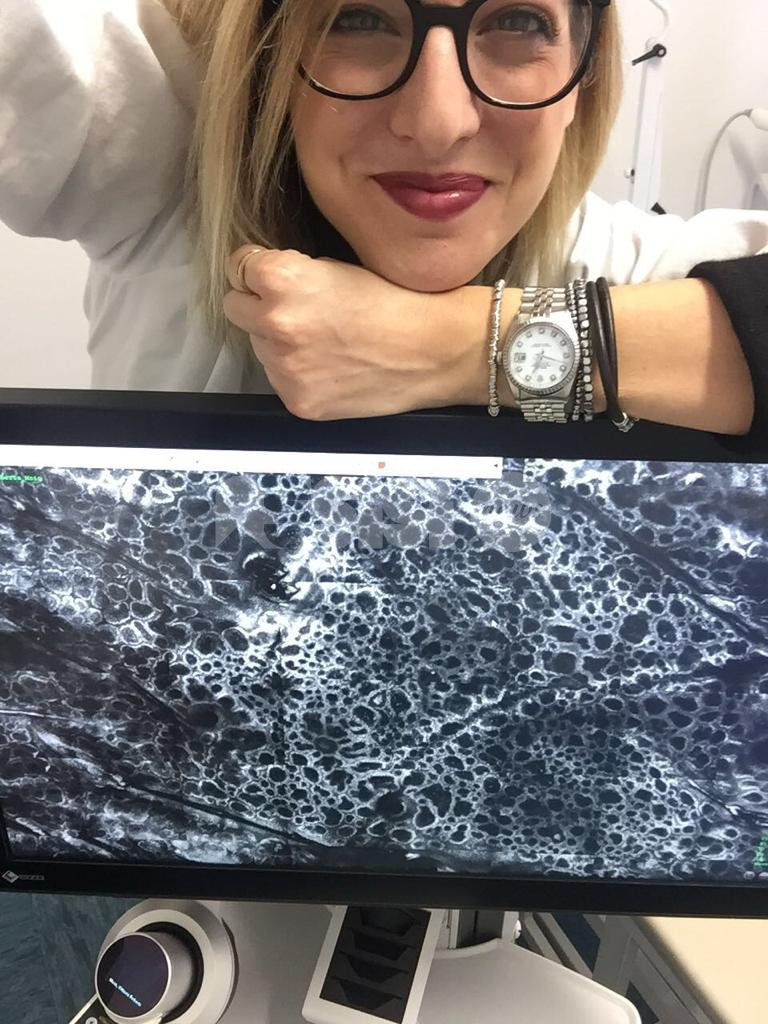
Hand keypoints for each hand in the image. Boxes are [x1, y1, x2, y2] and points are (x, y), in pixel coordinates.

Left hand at [223, 245, 463, 419]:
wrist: (435, 350)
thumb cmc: (396, 302)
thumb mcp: (337, 267)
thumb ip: (292, 274)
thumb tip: (264, 283)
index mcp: (282, 280)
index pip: (237, 267)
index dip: (256, 269)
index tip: (271, 275)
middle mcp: (275, 323)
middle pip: (236, 308)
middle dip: (258, 305)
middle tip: (297, 310)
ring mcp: (284, 367)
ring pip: (258, 347)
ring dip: (278, 342)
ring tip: (324, 341)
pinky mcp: (297, 399)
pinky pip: (280, 379)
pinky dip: (297, 373)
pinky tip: (330, 366)